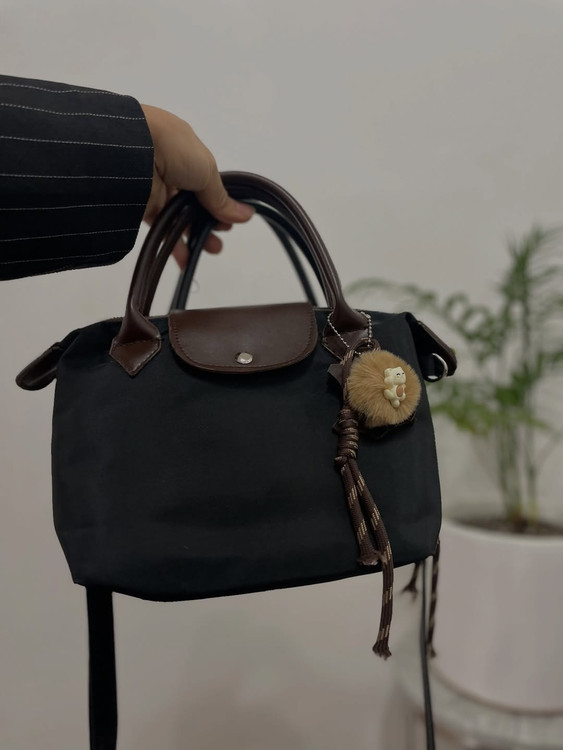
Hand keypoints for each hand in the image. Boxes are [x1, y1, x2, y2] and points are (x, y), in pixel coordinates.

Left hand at [140, 104, 253, 267]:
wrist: (127, 148)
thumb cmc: (171, 147)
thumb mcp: (206, 170)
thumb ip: (222, 197)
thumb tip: (245, 215)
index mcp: (187, 153)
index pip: (207, 183)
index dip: (219, 202)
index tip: (229, 220)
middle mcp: (172, 170)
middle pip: (195, 203)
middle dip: (210, 221)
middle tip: (221, 236)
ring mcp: (157, 189)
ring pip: (180, 218)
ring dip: (195, 235)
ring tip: (212, 249)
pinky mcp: (143, 207)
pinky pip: (162, 228)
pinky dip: (174, 244)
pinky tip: (188, 259)